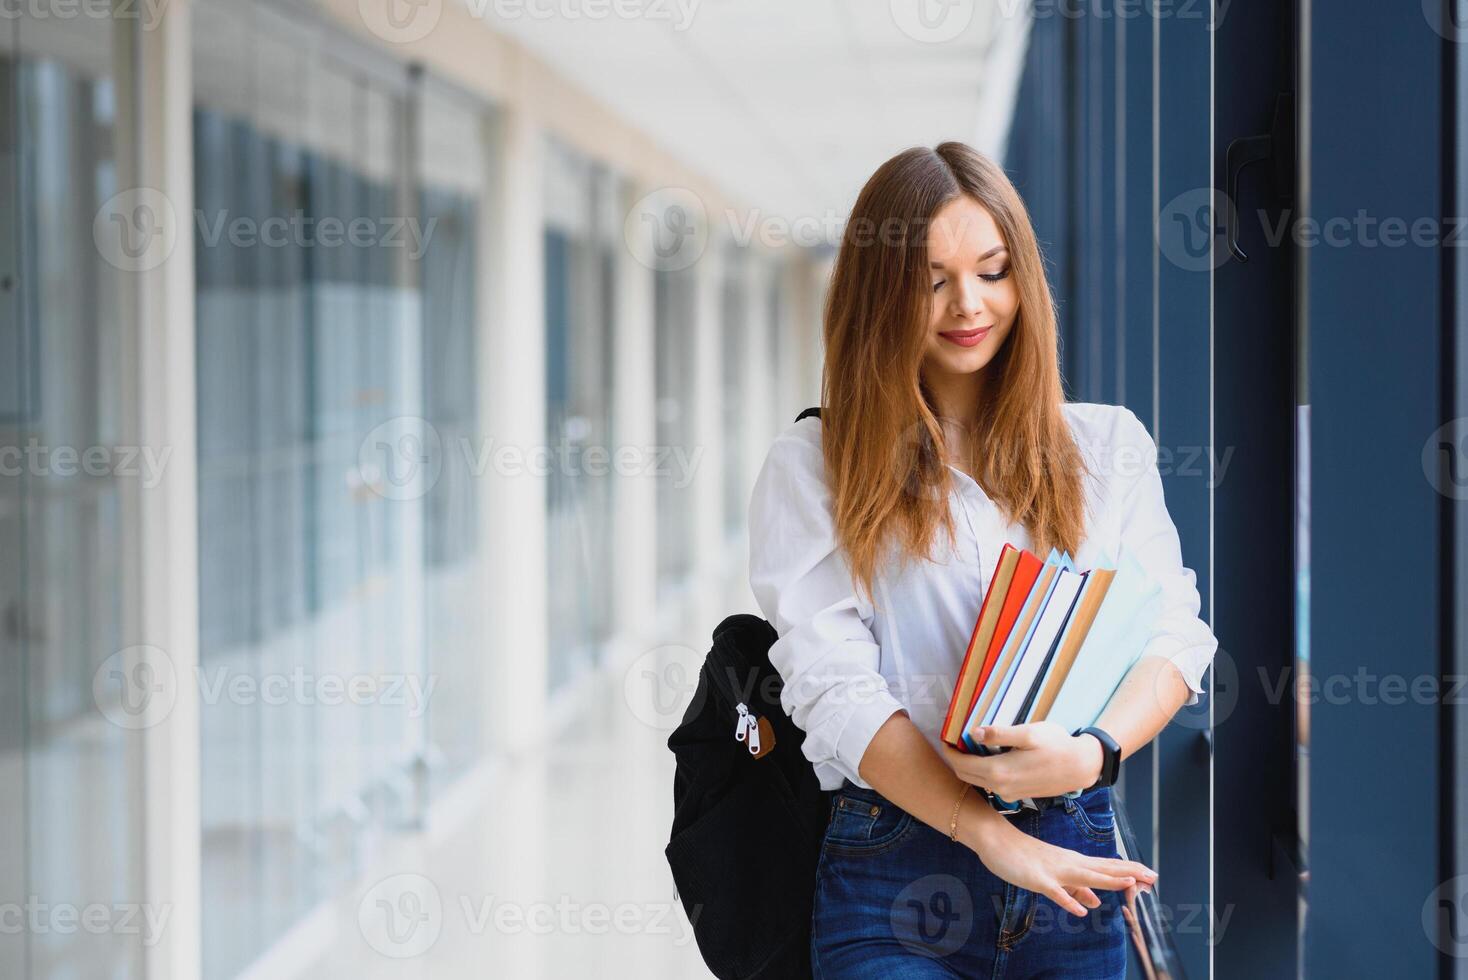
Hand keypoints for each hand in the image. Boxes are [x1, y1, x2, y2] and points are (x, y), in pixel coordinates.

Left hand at [942, 721, 1103, 799]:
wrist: (1081, 767)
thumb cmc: (1056, 745)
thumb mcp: (1028, 733)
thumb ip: (999, 734)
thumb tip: (973, 733)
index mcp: (998, 772)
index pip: (960, 765)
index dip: (949, 751)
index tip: (944, 737)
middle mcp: (1000, 788)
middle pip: (965, 776)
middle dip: (955, 759)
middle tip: (952, 741)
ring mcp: (1008, 795)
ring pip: (977, 782)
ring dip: (968, 766)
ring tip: (967, 746)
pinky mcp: (1017, 796)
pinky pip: (990, 785)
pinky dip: (981, 773)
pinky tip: (986, 757)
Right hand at [964, 811, 1155, 916]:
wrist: (996, 840)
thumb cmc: (1024, 856)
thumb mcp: (1053, 874)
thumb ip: (1073, 888)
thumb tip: (1093, 902)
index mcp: (1073, 862)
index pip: (1107, 866)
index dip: (1129, 871)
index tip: (1150, 874)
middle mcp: (1069, 863)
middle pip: (1103, 869)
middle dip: (1129, 873)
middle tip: (1153, 876)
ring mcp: (1054, 870)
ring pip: (1085, 876)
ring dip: (1108, 880)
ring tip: (1130, 883)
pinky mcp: (1038, 879)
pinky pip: (1055, 892)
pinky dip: (1069, 900)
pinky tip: (1082, 910)